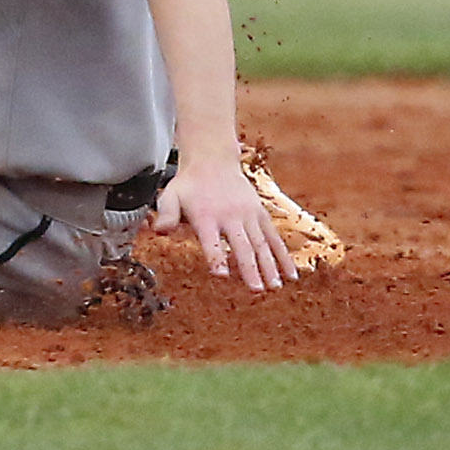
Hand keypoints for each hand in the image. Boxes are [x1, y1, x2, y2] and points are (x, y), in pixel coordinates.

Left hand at [153, 152, 298, 291]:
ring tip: (275, 286)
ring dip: (269, 265)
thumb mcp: (171, 195)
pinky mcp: (260, 214)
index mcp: (205, 215)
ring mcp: (248, 214)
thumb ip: (166, 214)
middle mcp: (229, 215)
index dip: (216, 256)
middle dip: (249, 267)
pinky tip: (290, 274)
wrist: (212, 161)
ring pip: (261, 243)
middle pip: (241, 244)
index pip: (211, 240)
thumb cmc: (190, 185)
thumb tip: (159, 231)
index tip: (221, 275)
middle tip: (256, 289)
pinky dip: (283, 255)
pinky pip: (274, 237)